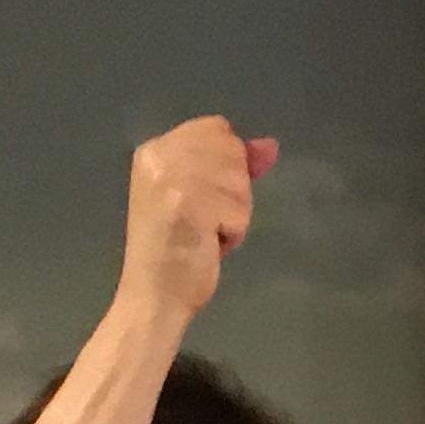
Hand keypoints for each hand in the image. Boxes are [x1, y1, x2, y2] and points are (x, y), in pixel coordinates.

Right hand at [119, 116, 278, 319]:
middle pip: (232, 151)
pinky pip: (240, 211)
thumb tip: (270, 146)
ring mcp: (173, 179)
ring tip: (206, 233)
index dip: (230, 162)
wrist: (154, 295)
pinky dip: (233, 233)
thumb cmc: (179, 250)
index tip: (211, 195)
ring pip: (239, 181)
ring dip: (235, 214)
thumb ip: (234, 166)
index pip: (216, 128)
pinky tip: (209, 245)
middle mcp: (159, 156)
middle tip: (206, 220)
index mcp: (154, 149)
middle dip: (233, 190)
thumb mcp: (203, 197)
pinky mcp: (189, 205)